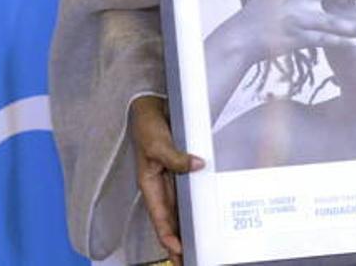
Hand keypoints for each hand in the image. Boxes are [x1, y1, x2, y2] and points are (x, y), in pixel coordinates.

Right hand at [130, 95, 203, 264]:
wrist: (151, 104)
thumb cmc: (147, 125)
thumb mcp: (157, 143)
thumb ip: (176, 158)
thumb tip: (198, 166)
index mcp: (150, 184)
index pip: (159, 218)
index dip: (168, 236)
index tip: (178, 252)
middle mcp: (161, 185)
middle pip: (171, 219)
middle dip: (180, 240)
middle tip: (193, 258)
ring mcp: (172, 178)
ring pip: (182, 209)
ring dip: (189, 225)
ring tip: (202, 244)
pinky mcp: (182, 169)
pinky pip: (191, 190)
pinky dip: (198, 202)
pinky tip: (209, 213)